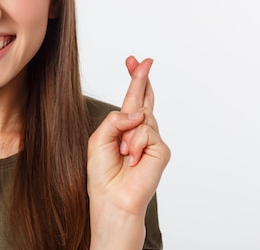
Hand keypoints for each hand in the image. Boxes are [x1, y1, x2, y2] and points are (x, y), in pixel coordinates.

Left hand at [86, 56, 169, 247]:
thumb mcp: (99, 139)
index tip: (134, 61)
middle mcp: (140, 131)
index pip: (131, 99)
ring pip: (141, 117)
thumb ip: (115, 119)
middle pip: (144, 99)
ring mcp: (152, 140)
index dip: (134, 79)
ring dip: (127, 134)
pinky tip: (132, 159)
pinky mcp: (161, 150)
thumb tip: (139, 113)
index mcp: (124, 127)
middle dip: (141, 78)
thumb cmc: (103, 173)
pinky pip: (146, 132)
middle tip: (143, 59)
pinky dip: (135, 144)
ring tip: (123, 155)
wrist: (112, 199)